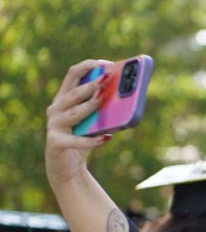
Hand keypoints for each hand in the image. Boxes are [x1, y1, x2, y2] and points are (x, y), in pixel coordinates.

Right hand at [45, 60, 110, 189]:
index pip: (72, 76)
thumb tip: (126, 101)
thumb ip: (101, 111)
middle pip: (73, 93)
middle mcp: (55, 109)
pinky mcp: (56, 142)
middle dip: (89, 86)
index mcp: (63, 99)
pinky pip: (76, 140)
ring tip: (102, 100)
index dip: (86, 67)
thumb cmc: (81, 140)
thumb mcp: (92, 123)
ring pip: (73, 113)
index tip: (102, 63)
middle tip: (106, 80)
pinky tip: (106, 138)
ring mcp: (53, 125)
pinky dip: (91, 140)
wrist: (67, 169)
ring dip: (89, 106)